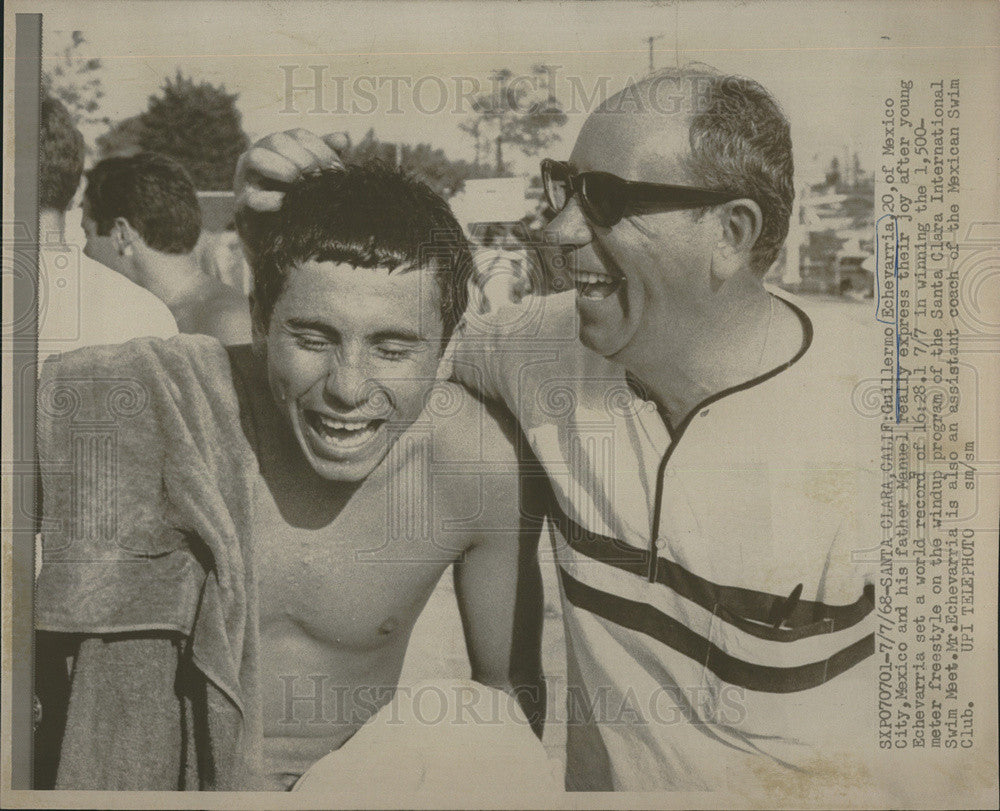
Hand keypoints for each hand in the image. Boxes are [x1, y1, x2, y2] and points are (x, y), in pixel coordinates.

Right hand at [233, 128, 349, 211]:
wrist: (279, 239)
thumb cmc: (298, 200)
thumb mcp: (315, 177)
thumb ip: (326, 157)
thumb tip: (341, 139)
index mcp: (278, 148)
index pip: (298, 135)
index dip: (319, 148)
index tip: (336, 167)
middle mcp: (259, 157)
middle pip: (277, 140)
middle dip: (302, 157)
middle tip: (318, 175)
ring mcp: (246, 180)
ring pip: (255, 157)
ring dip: (282, 167)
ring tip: (299, 182)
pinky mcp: (242, 207)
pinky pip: (249, 197)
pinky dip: (269, 199)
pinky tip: (285, 202)